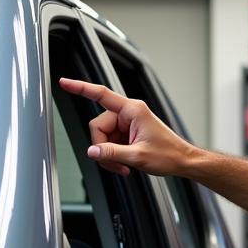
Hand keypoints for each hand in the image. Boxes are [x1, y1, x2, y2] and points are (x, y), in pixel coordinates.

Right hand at [58, 77, 194, 176]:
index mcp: (132, 110)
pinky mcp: (128, 134)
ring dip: (109, 155)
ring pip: (103, 138)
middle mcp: (129, 114)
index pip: (101, 95)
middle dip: (103, 148)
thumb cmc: (169, 154)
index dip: (80, 88)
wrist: (182, 161)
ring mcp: (128, 124)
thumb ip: (111, 153)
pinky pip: (110, 144)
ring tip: (124, 165)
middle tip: (116, 163)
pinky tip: (125, 164)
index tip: (64, 82)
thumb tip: (92, 151)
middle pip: (98, 127)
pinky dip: (114, 156)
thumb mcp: (138, 156)